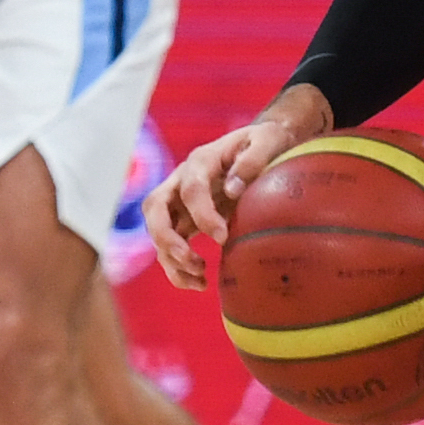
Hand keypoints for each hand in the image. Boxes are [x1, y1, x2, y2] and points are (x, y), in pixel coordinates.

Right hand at [148, 84, 330, 290]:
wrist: (261, 146)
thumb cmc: (267, 142)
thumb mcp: (269, 140)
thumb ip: (253, 159)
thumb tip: (233, 189)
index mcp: (202, 160)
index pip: (190, 188)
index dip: (202, 214)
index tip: (222, 237)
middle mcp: (181, 180)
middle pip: (154, 208)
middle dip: (167, 238)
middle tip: (192, 261)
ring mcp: (179, 201)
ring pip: (157, 231)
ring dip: (171, 259)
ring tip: (200, 279)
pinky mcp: (184, 220)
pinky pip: (170, 246)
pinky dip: (178, 269)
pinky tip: (200, 283)